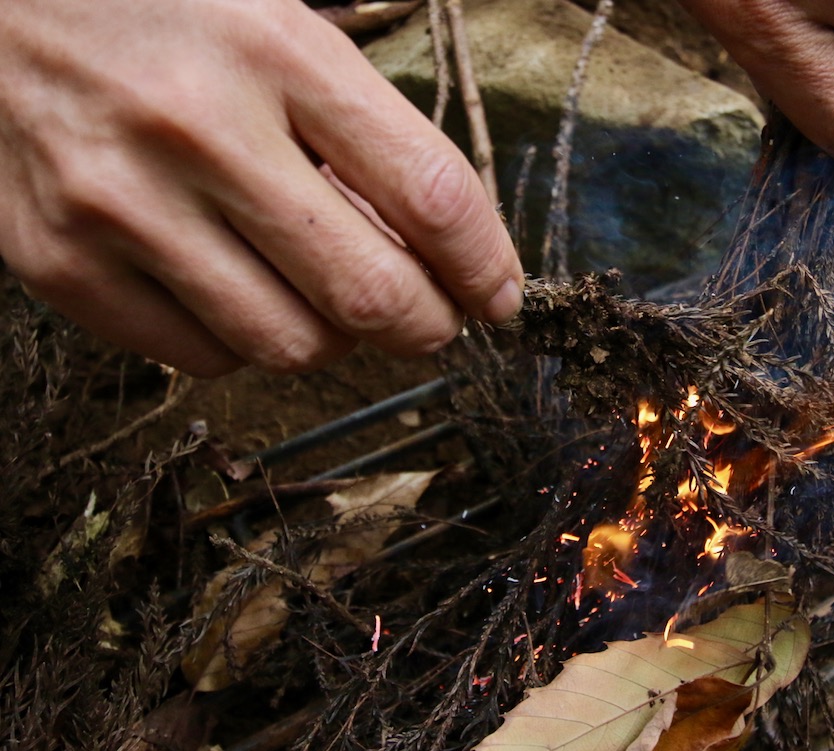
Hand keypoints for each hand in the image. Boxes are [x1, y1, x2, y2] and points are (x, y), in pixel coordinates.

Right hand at [0, 0, 523, 376]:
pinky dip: (247, 344)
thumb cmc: (161, 12)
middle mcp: (198, 128)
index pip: (429, 194)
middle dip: (429, 326)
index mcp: (273, 49)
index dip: (485, 265)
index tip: (499, 294)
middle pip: (370, 295)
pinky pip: (204, 358)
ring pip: (291, 346)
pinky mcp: (60, 262)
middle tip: (433, 319)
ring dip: (338, 340)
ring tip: (330, 299)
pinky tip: (243, 293)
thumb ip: (360, 127)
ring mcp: (120, 203)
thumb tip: (445, 250)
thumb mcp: (275, 22)